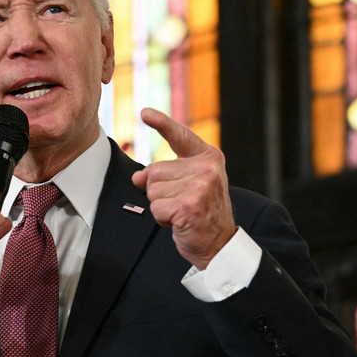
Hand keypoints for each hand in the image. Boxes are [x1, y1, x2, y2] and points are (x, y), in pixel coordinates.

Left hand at [131, 108, 236, 269]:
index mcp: (208, 157)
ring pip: (152, 190)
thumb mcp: (188, 185)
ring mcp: (200, 185)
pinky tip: (180, 222)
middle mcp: (206, 168)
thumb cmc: (203, 213)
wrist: (219, 244)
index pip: (179, 136)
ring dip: (161, 206)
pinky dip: (162, 218)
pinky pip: (155, 207)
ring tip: (182, 212)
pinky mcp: (189, 204)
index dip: (161, 123)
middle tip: (181, 203)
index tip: (144, 112)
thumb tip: (137, 177)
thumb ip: (165, 174)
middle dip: (158, 191)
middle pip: (154, 170)